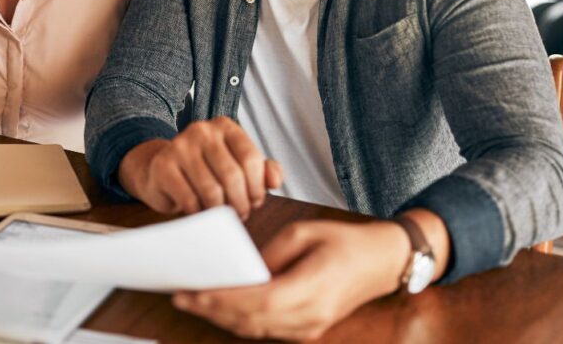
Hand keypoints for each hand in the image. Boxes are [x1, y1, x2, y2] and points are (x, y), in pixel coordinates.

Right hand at [117, 118, 282, 219]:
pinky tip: (200, 212)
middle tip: (240, 214)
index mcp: (224, 126)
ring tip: (221, 215)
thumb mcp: (237, 165)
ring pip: (212, 190)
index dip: (257, 187)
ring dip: (221, 211)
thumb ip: (263, 170)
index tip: (255, 201)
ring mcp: (180, 146)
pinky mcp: (163, 166)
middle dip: (240, 203)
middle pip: (232, 175)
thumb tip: (275, 180)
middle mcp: (202, 130)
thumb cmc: (205, 170)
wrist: (160, 171)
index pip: (251, 158)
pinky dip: (199, 213)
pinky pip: (190, 199)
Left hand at [173, 220, 411, 339]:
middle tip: (180, 296)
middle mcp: (311, 315)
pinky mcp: (309, 329)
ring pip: (256, 330)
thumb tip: (242, 272)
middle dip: (212, 310)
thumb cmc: (345, 240)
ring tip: (193, 303)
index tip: (193, 292)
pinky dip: (240, 322)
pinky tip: (220, 309)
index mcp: (313, 287)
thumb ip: (270, 255)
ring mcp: (311, 327)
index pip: (258, 301)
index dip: (223, 300)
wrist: (382, 261)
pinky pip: (267, 331)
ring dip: (222, 319)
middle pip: (252, 321)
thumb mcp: (304, 232)